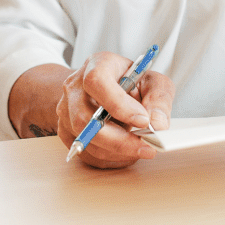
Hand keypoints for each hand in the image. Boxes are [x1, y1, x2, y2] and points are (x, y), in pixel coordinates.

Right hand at [56, 51, 174, 168]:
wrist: (104, 88)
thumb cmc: (129, 82)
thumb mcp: (152, 81)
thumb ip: (159, 98)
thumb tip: (157, 124)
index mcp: (97, 65)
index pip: (97, 82)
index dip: (118, 104)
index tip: (143, 120)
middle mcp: (75, 86)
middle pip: (85, 117)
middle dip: (119, 139)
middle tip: (146, 147)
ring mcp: (65, 109)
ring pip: (84, 138)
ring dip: (116, 151)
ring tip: (139, 149)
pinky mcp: (65, 131)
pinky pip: (85, 153)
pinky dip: (109, 158)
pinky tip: (125, 153)